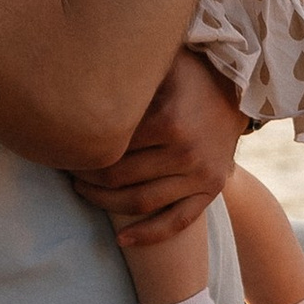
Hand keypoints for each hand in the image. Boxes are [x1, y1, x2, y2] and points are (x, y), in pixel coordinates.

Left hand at [72, 53, 251, 246]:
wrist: (241, 90)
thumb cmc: (190, 72)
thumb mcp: (162, 63)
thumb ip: (127, 68)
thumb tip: (81, 69)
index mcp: (168, 120)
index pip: (109, 145)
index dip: (80, 148)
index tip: (61, 147)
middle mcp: (186, 152)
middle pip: (119, 177)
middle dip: (85, 176)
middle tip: (65, 169)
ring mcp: (200, 175)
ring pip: (140, 202)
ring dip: (104, 202)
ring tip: (82, 191)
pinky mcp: (211, 190)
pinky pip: (177, 222)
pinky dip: (148, 235)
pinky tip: (122, 241)